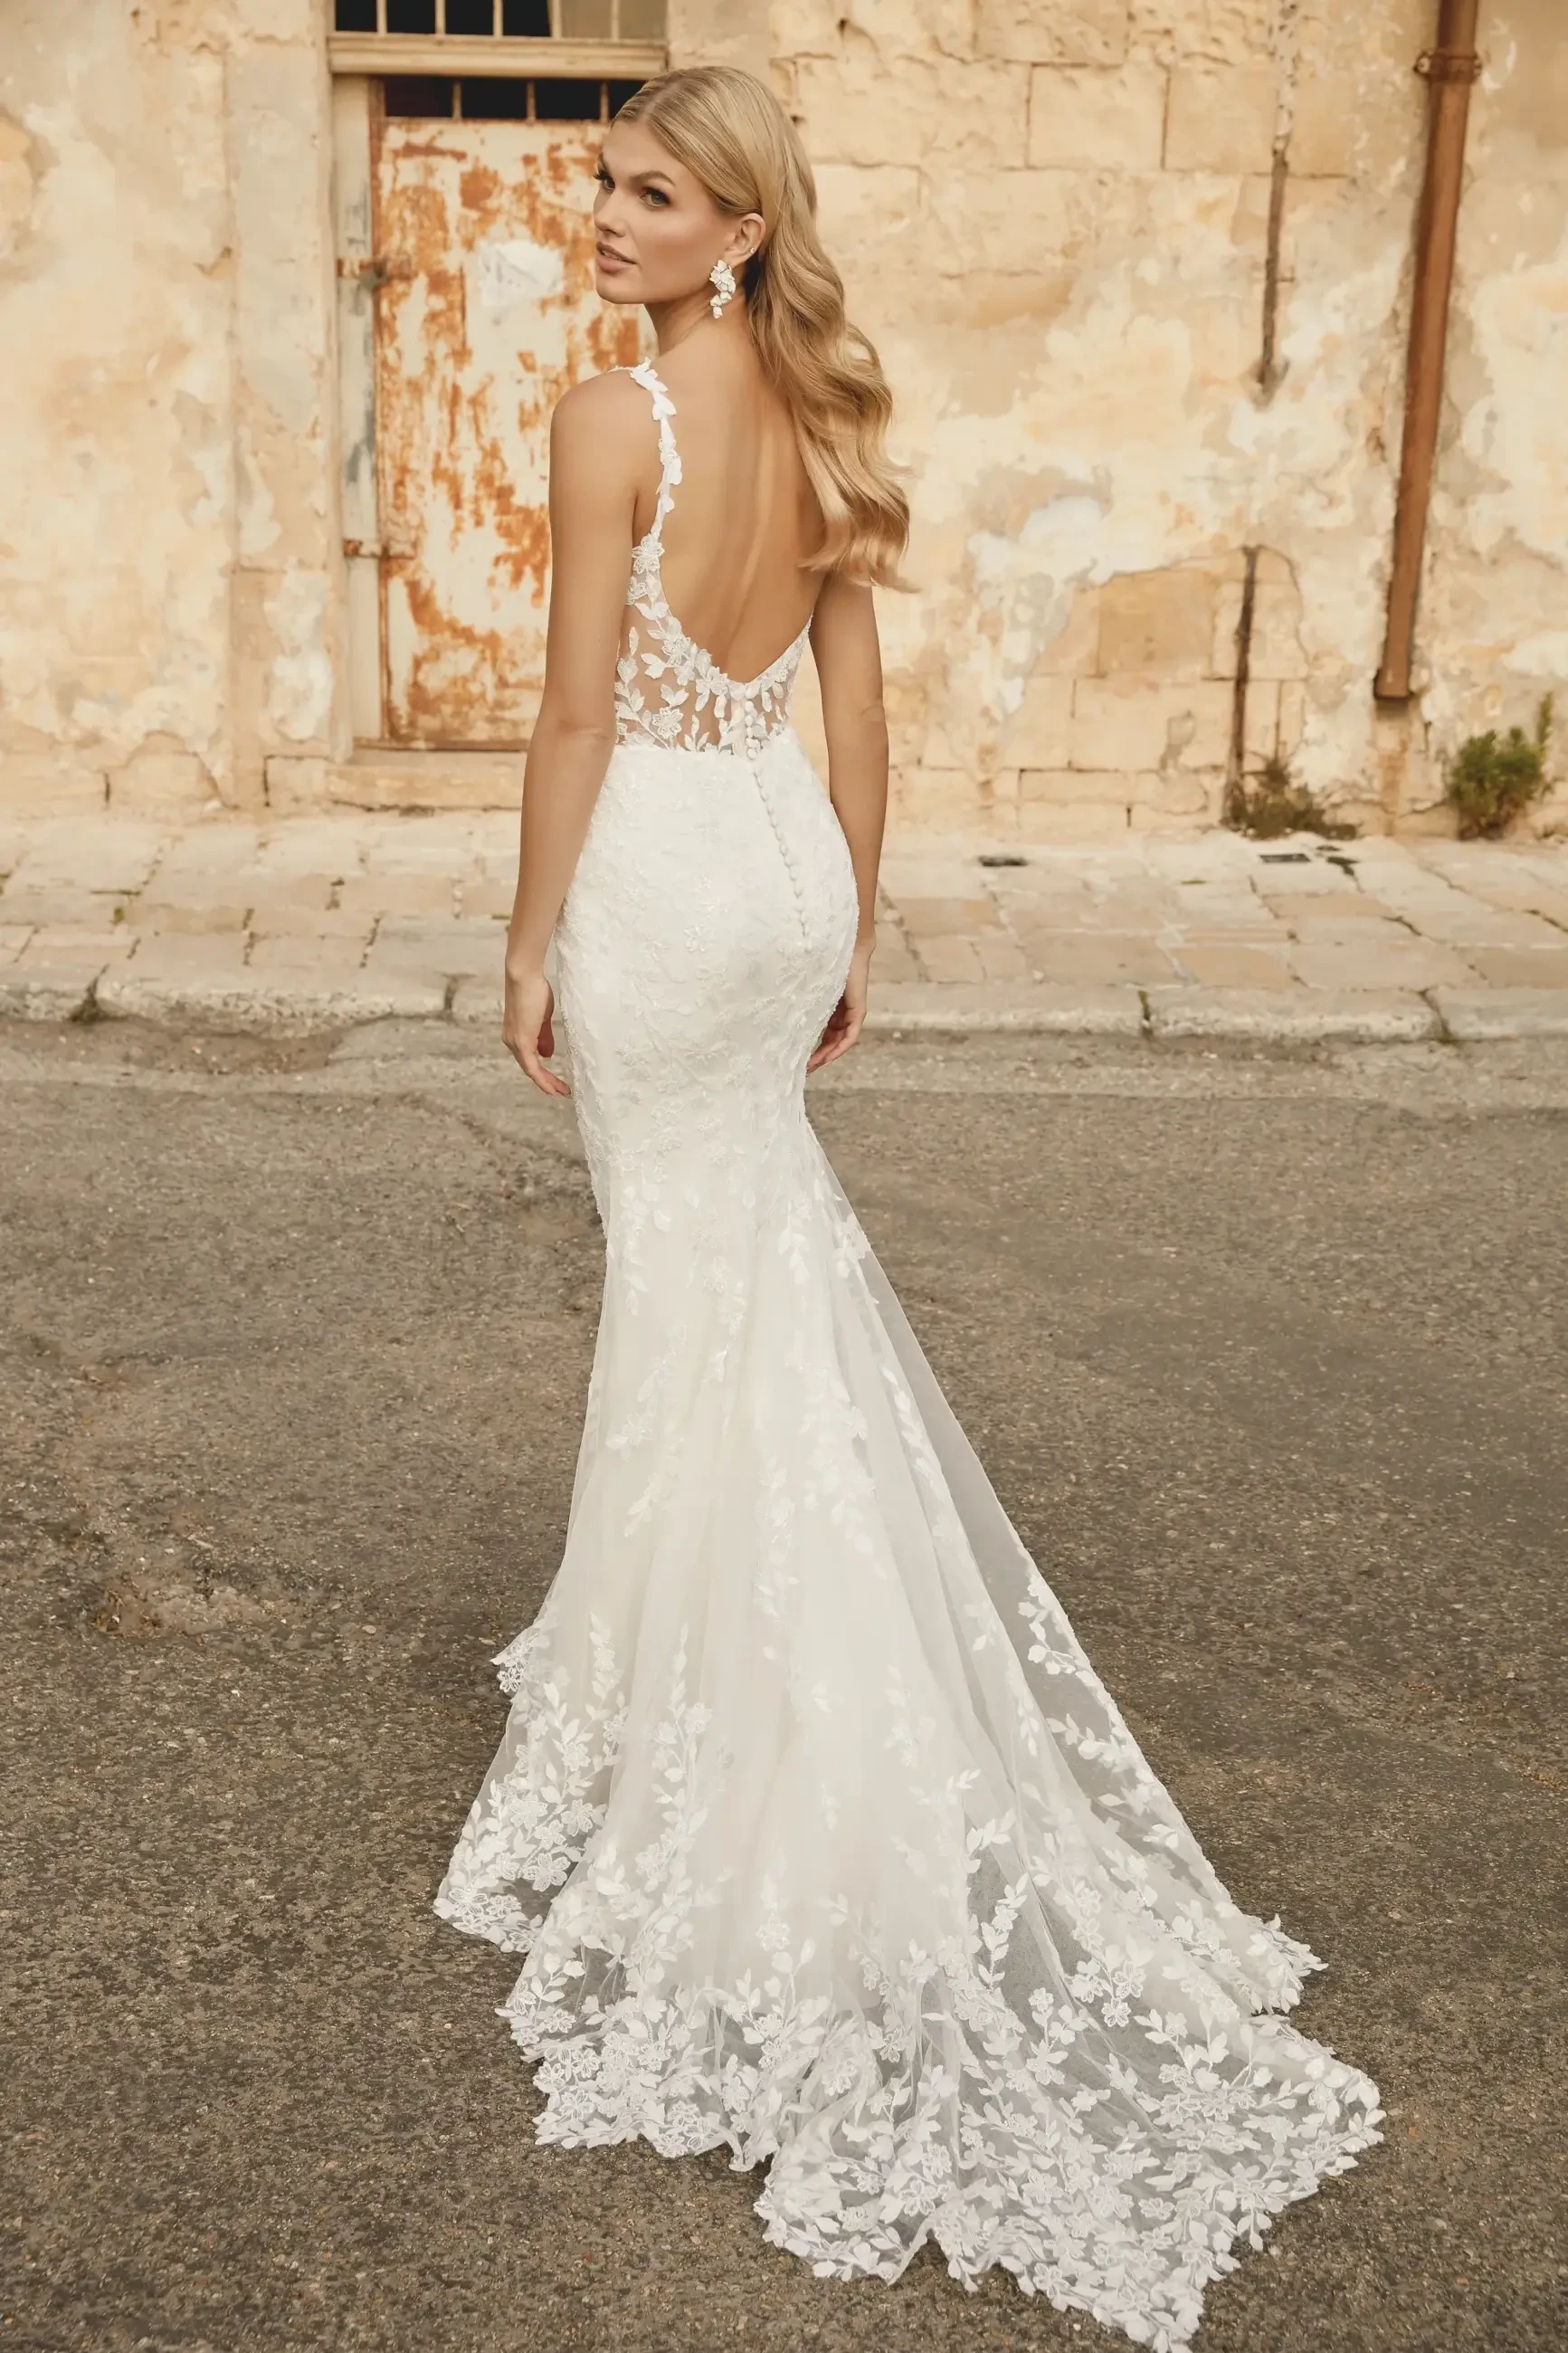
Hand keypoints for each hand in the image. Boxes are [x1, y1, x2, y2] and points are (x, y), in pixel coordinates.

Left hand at [503, 964, 570, 1096]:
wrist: (524, 976)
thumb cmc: (534, 990)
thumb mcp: (542, 1018)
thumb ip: (543, 1037)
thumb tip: (547, 1055)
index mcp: (515, 1034)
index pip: (529, 1059)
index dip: (542, 1072)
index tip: (556, 1081)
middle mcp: (511, 1041)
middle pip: (529, 1068)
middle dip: (546, 1081)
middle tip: (561, 1091)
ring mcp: (515, 1042)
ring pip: (530, 1070)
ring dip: (547, 1082)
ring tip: (561, 1091)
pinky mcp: (521, 1042)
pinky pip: (531, 1067)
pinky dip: (542, 1079)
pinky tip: (552, 1087)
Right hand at [807, 940, 871, 1073]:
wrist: (845, 946)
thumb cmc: (824, 960)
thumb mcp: (808, 985)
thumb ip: (799, 996)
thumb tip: (771, 1001)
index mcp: (829, 1008)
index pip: (821, 1034)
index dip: (810, 1048)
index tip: (797, 1059)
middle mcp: (840, 1014)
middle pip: (829, 1042)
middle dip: (816, 1057)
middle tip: (802, 1070)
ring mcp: (851, 1014)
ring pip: (839, 1043)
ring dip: (825, 1056)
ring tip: (810, 1067)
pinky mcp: (858, 1012)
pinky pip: (849, 1037)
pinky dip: (839, 1048)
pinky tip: (827, 1057)